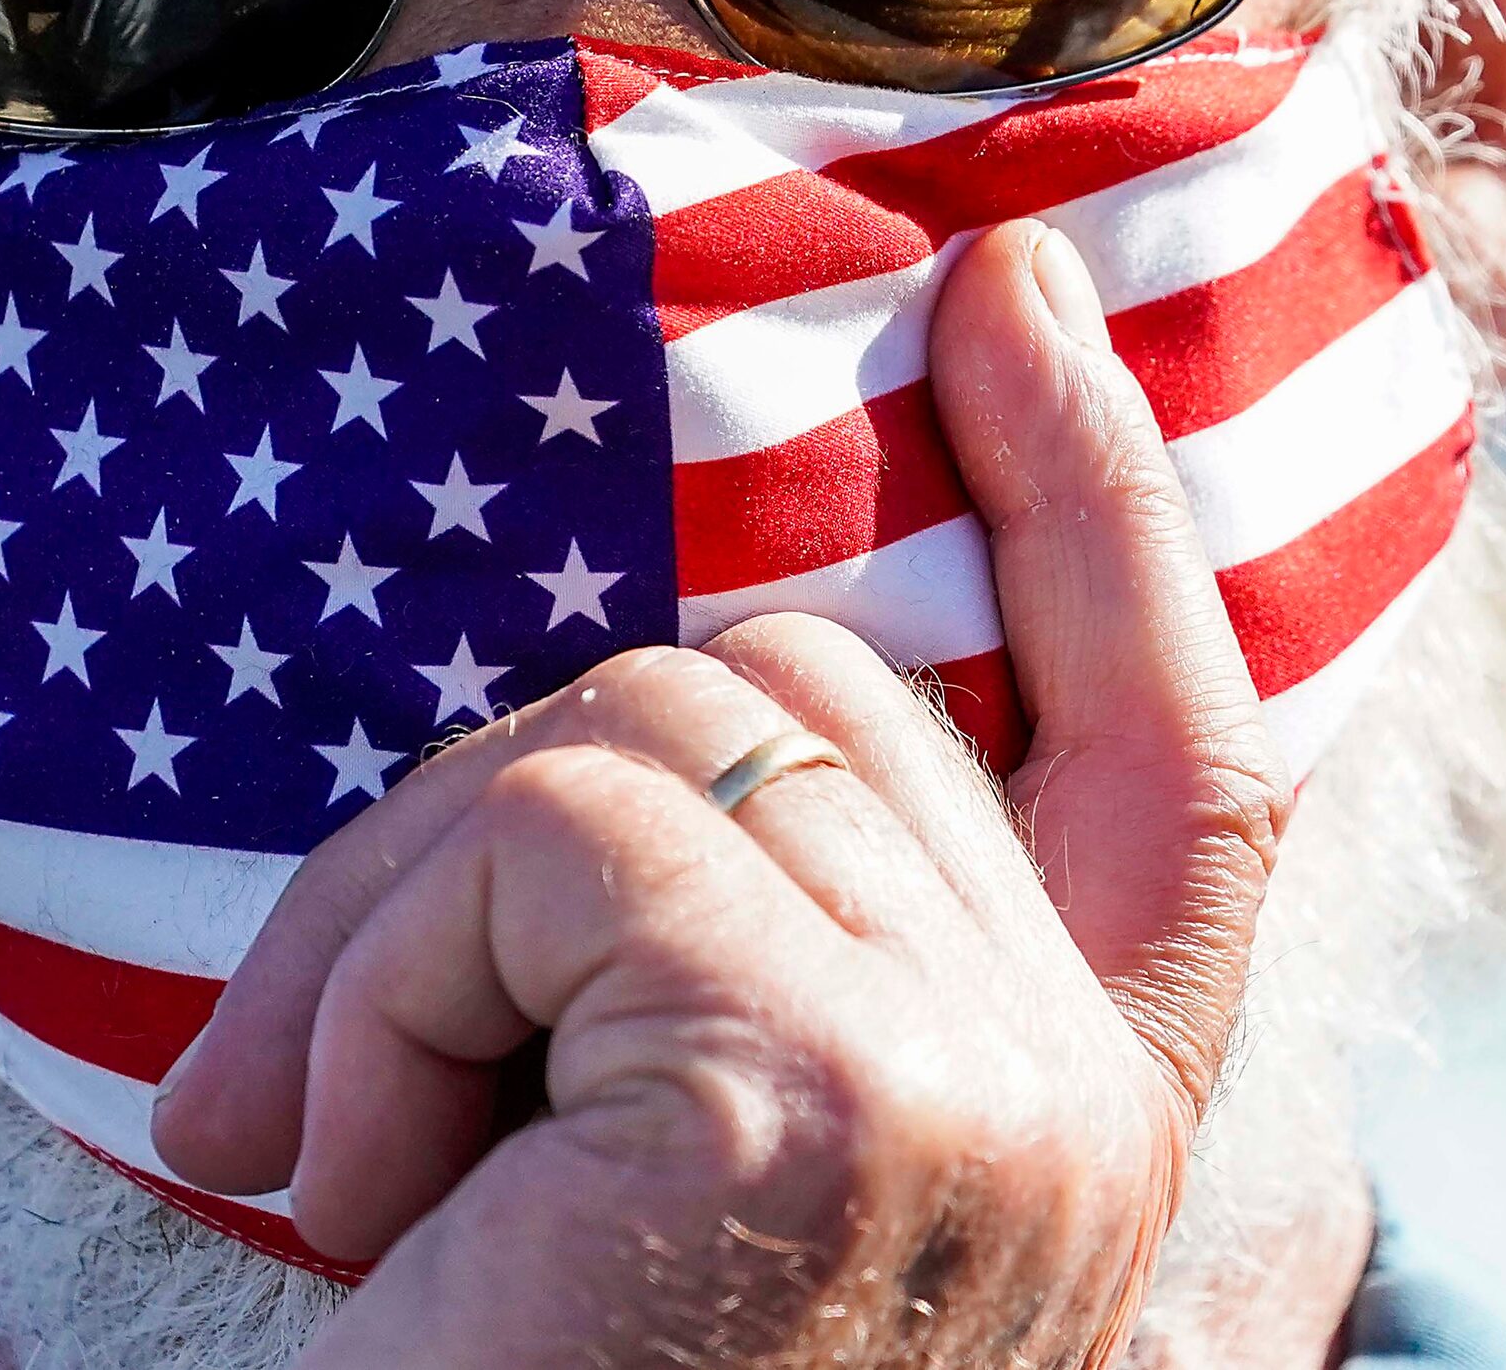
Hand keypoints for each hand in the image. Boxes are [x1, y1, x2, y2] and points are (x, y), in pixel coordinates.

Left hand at [147, 221, 1288, 1367]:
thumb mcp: (670, 1168)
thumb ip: (743, 959)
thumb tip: (637, 768)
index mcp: (1065, 1105)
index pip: (1170, 746)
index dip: (1105, 506)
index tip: (1017, 304)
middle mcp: (1079, 1096)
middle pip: (798, 693)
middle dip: (508, 814)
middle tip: (335, 1073)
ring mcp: (982, 1087)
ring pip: (644, 731)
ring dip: (406, 931)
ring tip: (343, 1170)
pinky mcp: (821, 1087)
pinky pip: (538, 840)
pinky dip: (375, 987)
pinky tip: (350, 1201)